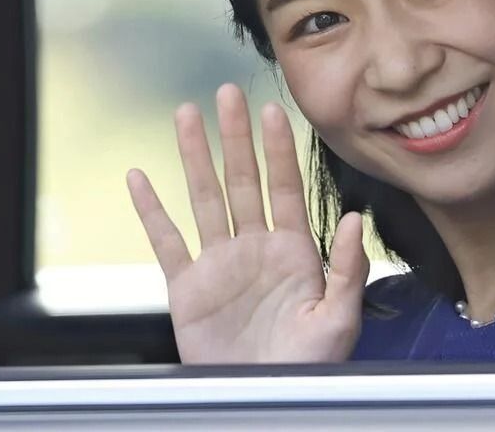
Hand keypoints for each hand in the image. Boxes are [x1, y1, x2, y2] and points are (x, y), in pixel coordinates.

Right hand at [127, 83, 367, 363]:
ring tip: (185, 114)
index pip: (285, 187)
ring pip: (204, 198)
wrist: (266, 401)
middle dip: (235, 136)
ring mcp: (219, 264)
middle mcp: (255, 247)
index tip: (273, 110)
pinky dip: (150, 210)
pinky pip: (166, 241)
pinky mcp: (187, 288)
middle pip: (241, 180)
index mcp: (293, 251)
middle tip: (227, 93)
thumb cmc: (310, 368)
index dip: (278, 149)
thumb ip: (348, 267)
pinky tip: (140, 178)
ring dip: (194, 157)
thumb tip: (355, 217)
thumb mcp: (340, 318)